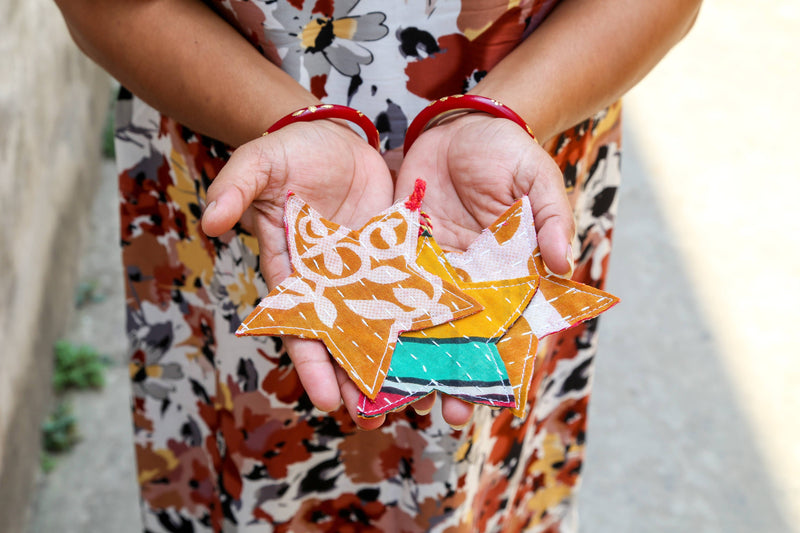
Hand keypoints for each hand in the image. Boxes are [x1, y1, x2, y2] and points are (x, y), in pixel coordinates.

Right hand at [201, 120, 393, 428]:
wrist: (337, 136)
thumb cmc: (293, 152)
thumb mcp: (260, 163)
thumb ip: (236, 188)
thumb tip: (209, 221)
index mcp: (294, 270)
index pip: (300, 326)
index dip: (313, 363)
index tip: (327, 399)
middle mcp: (331, 281)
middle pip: (344, 338)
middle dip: (355, 378)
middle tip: (373, 418)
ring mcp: (366, 273)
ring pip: (380, 325)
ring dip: (392, 360)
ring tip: (412, 399)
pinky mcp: (397, 257)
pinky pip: (410, 294)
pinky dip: (422, 321)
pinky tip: (441, 348)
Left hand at [395, 112, 574, 426]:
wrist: (461, 125)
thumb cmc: (508, 153)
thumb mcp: (536, 179)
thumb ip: (551, 218)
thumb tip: (565, 263)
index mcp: (507, 275)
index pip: (506, 331)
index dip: (497, 368)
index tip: (486, 402)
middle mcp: (468, 283)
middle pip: (458, 339)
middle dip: (448, 376)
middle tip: (435, 412)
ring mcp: (431, 272)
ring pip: (418, 324)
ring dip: (406, 358)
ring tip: (392, 394)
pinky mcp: (398, 254)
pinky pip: (385, 289)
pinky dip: (373, 317)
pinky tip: (358, 345)